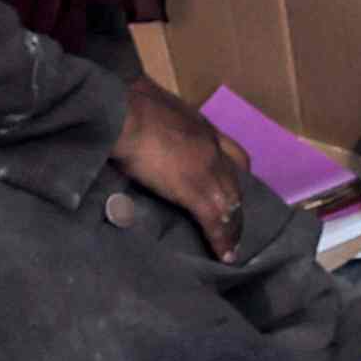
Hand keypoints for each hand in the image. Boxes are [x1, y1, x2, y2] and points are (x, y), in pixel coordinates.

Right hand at [109, 80, 259, 260]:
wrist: (122, 109)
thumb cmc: (124, 104)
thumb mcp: (151, 110)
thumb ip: (155, 127)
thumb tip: (139, 139)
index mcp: (201, 126)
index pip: (232, 153)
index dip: (236, 175)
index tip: (235, 190)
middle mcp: (211, 146)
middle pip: (236, 182)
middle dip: (239, 205)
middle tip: (238, 226)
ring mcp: (206, 167)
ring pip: (231, 203)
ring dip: (234, 228)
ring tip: (233, 248)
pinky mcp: (194, 189)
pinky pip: (215, 220)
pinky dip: (222, 240)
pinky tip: (225, 256)